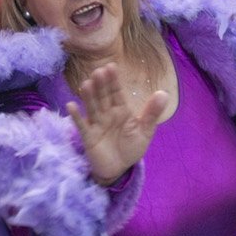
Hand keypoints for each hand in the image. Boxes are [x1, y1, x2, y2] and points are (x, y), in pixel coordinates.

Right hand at [68, 61, 170, 185]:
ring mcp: (96, 124)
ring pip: (92, 107)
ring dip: (88, 96)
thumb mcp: (145, 131)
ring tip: (86, 84)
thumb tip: (163, 93)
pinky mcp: (88, 137)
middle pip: (103, 97)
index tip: (111, 66)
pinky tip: (71, 105)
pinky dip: (76, 117)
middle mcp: (107, 114)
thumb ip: (152, 113)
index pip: (116, 93)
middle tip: (98, 72)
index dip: (113, 81)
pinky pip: (82, 126)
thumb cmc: (130, 147)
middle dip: (101, 85)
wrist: (119, 169)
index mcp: (121, 110)